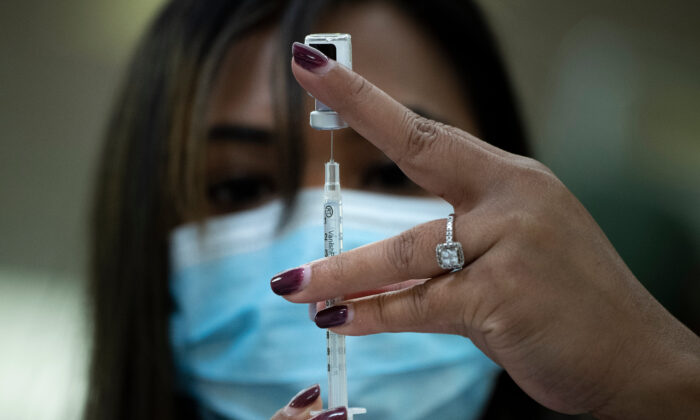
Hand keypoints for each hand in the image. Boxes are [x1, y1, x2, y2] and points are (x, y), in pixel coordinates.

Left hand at [272, 43, 699, 418]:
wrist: (638, 357)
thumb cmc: (570, 301)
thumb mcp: (518, 250)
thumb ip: (455, 247)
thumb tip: (378, 271)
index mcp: (513, 180)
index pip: (430, 131)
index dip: (371, 99)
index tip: (323, 66)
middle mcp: (513, 199)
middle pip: (419, 149)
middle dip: (359, 108)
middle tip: (304, 76)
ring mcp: (512, 246)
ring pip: (404, 250)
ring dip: (340, 273)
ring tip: (290, 286)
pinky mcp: (504, 297)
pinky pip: (420, 304)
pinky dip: (374, 315)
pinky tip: (337, 319)